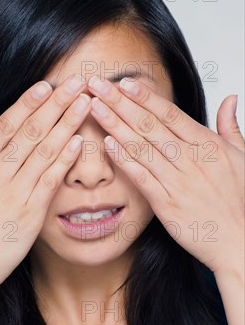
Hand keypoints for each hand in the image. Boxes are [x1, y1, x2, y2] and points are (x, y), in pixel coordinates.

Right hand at [0, 75, 91, 295]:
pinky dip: (65, 160)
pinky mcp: (30, 213)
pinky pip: (50, 180)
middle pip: (30, 130)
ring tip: (85, 104)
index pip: (6, 124)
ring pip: (44, 150)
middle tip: (76, 82)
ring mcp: (14, 192)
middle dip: (56, 103)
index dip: (28, 102)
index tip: (46, 85)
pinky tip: (79, 141)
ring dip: (67, 124)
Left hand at [86, 75, 243, 275]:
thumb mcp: (243, 158)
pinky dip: (124, 160)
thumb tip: (230, 98)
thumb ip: (231, 126)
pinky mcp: (167, 204)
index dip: (145, 97)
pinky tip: (107, 144)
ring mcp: (178, 182)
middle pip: (149, 125)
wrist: (240, 242)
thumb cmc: (241, 201)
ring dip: (115, 125)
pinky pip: (142, 177)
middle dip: (120, 102)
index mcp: (208, 145)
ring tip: (94, 107)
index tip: (124, 82)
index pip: (170, 114)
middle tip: (97, 85)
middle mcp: (191, 159)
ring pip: (141, 147)